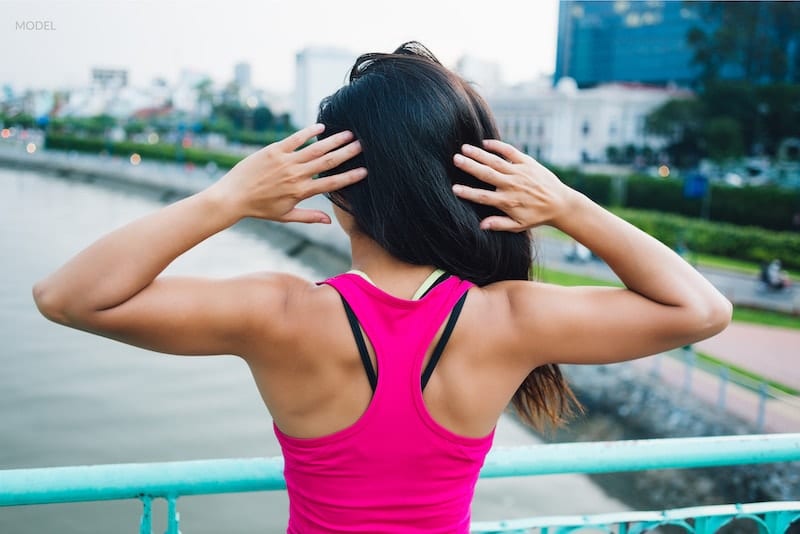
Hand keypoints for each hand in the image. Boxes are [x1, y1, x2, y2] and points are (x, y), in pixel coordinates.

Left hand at [209, 124, 365, 223]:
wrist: (233, 197)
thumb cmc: (260, 209)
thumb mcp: (286, 216)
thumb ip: (310, 217)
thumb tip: (330, 221)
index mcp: (301, 192)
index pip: (332, 183)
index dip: (350, 177)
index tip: (365, 171)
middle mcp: (296, 175)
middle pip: (328, 162)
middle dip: (347, 153)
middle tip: (362, 145)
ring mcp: (285, 161)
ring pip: (315, 149)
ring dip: (334, 140)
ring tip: (349, 133)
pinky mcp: (273, 151)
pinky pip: (295, 139)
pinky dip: (309, 132)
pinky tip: (322, 127)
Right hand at [452, 140, 577, 231]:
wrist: (560, 203)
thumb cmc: (536, 216)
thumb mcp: (518, 225)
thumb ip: (499, 224)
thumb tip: (481, 225)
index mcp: (507, 202)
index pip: (483, 197)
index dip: (468, 193)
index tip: (454, 189)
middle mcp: (512, 185)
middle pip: (486, 174)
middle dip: (470, 166)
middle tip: (455, 159)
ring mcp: (519, 172)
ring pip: (495, 161)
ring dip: (478, 154)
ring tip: (464, 148)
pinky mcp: (528, 163)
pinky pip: (511, 151)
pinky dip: (498, 146)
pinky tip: (485, 142)